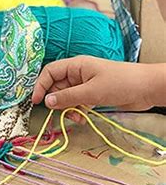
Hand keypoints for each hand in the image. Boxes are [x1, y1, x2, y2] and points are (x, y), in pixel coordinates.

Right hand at [32, 56, 156, 117]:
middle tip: (61, 113)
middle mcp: (78, 74)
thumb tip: (47, 102)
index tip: (36, 101)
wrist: (147, 88)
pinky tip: (83, 118)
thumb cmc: (120, 83)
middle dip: (57, 101)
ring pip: (66, 97)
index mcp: (76, 65)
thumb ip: (68, 97)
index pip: (50, 72)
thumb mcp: (91, 92)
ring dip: (68, 109)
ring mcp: (85, 84)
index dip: (40, 85)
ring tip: (77, 118)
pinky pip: (77, 103)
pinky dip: (77, 111)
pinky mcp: (93, 94)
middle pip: (56, 87)